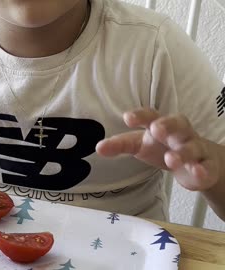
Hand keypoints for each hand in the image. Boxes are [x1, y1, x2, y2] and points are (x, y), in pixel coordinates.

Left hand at [96, 108, 219, 191]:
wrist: (194, 160)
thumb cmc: (160, 147)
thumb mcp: (138, 144)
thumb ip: (119, 145)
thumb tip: (98, 148)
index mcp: (159, 124)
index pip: (150, 115)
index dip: (140, 115)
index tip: (128, 117)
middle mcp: (179, 132)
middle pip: (177, 123)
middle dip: (167, 125)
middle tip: (156, 129)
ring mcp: (195, 147)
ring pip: (192, 147)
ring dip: (182, 152)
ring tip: (170, 159)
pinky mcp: (206, 165)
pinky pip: (206, 166)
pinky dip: (202, 170)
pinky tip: (196, 173)